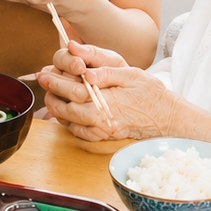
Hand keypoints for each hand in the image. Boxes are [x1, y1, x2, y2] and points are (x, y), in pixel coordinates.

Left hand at [39, 40, 170, 140]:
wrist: (167, 119)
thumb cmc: (151, 93)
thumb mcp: (132, 74)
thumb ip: (107, 72)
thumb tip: (87, 72)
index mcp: (109, 101)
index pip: (75, 91)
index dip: (57, 82)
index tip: (46, 73)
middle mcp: (104, 119)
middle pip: (68, 107)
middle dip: (52, 93)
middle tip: (42, 80)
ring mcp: (103, 131)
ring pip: (70, 122)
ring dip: (56, 108)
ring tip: (49, 94)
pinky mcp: (105, 138)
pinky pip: (80, 133)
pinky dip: (68, 123)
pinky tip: (64, 112)